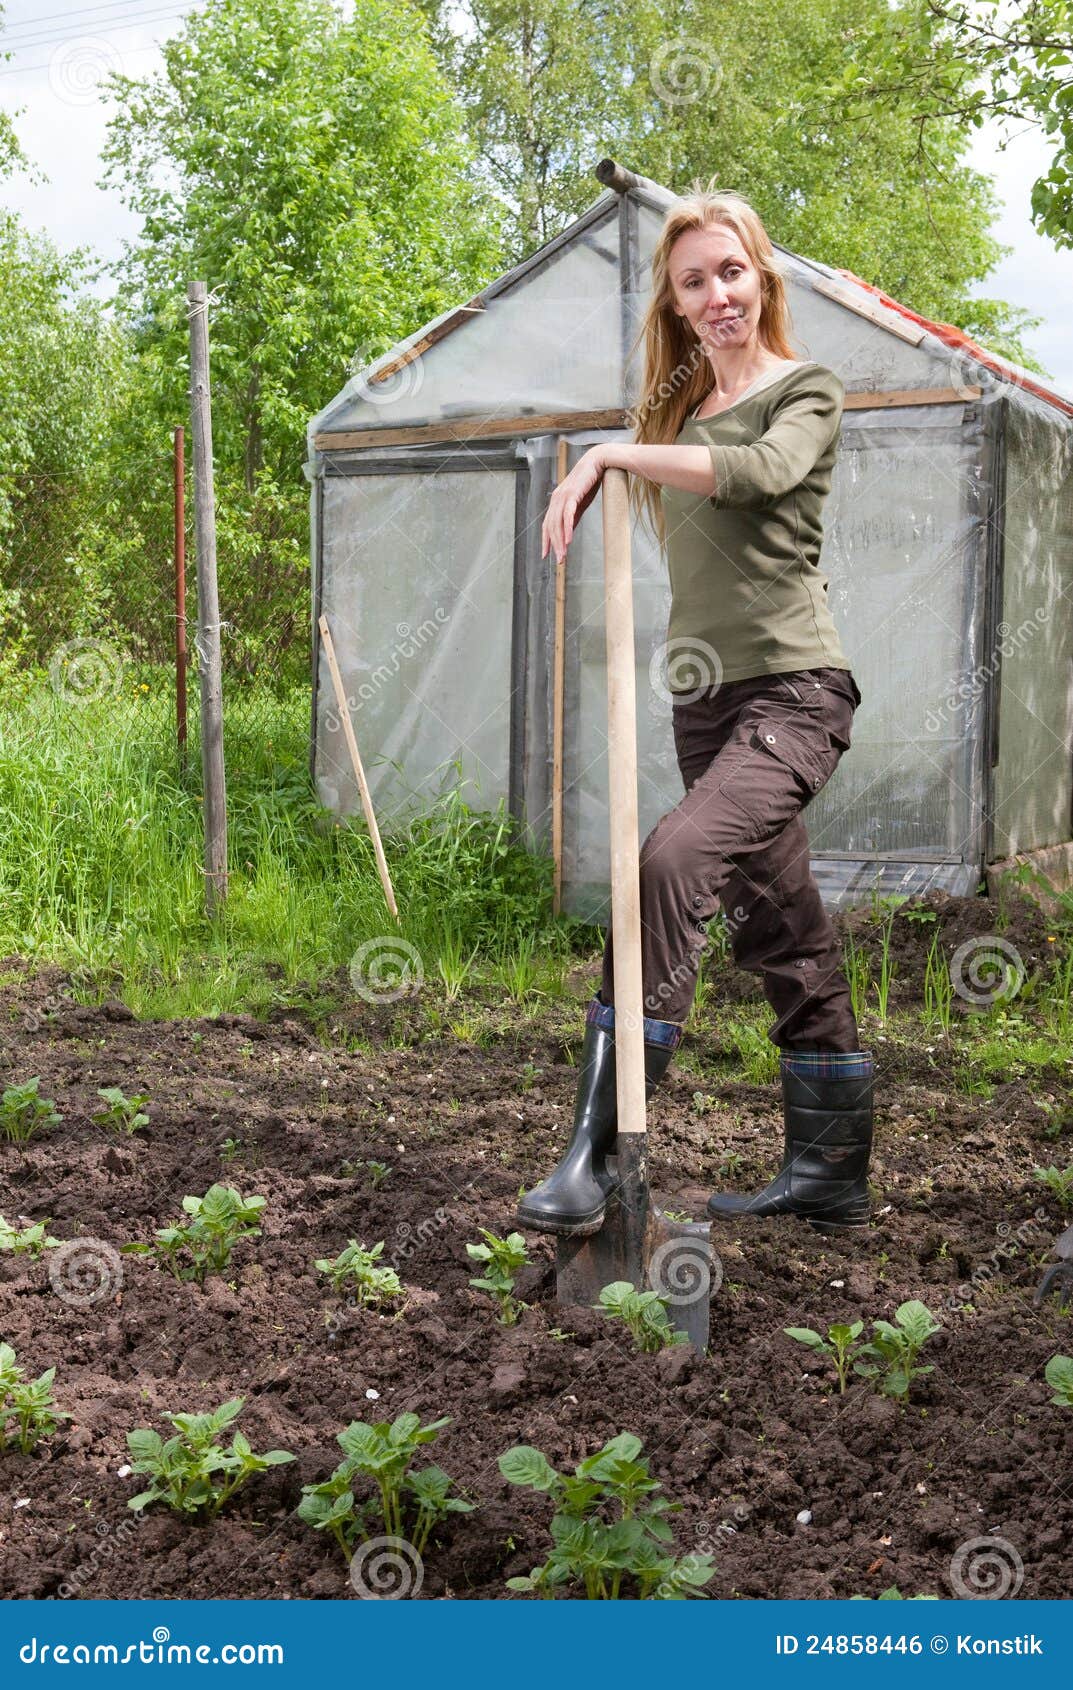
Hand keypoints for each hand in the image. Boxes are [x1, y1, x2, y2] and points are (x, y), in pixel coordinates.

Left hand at [541, 447, 607, 563]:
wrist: (598, 462)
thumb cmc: (590, 482)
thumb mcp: (580, 504)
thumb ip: (573, 517)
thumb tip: (568, 533)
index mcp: (556, 502)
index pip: (547, 525)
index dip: (546, 540)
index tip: (545, 555)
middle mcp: (556, 499)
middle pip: (551, 527)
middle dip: (553, 546)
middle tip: (559, 561)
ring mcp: (563, 496)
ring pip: (557, 523)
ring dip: (560, 541)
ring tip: (563, 555)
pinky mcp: (572, 494)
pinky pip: (568, 515)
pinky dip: (567, 529)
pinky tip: (568, 541)